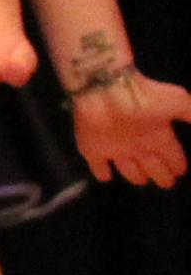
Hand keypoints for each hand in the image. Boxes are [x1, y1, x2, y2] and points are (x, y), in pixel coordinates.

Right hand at [71, 71, 190, 187]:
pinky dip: (102, 173)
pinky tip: (105, 177)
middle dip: (162, 177)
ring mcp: (115, 153)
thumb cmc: (145, 93)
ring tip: (141, 181)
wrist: (106, 90)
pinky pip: (98, 167)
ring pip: (129, 171)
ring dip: (137, 178)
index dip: (178, 166)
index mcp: (160, 139)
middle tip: (167, 183)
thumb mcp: (178, 100)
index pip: (173, 158)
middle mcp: (139, 151)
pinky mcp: (93, 150)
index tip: (181, 172)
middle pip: (154, 169)